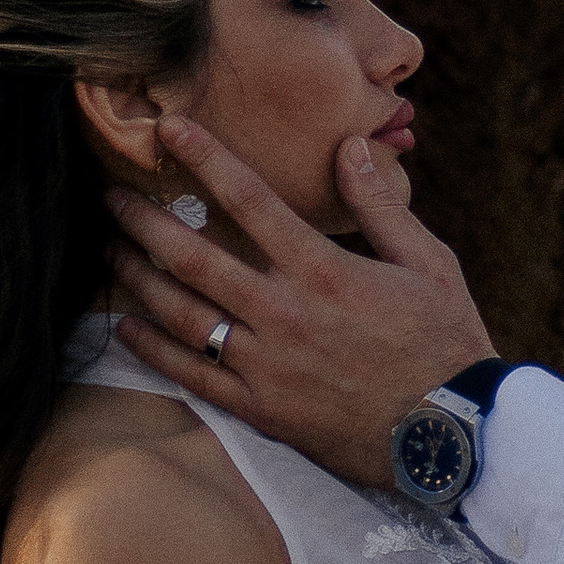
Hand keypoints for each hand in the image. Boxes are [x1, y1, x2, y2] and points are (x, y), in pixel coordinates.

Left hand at [109, 115, 493, 488]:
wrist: (453, 435)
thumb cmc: (446, 342)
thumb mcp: (429, 263)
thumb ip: (381, 205)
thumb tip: (349, 146)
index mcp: (324, 272)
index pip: (251, 201)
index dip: (207, 159)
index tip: (170, 128)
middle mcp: (285, 314)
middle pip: (195, 258)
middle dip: (146, 222)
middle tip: (111, 197)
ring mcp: (268, 366)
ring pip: (183, 315)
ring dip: (139, 279)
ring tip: (110, 251)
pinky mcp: (262, 410)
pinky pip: (192, 377)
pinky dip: (152, 349)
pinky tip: (125, 325)